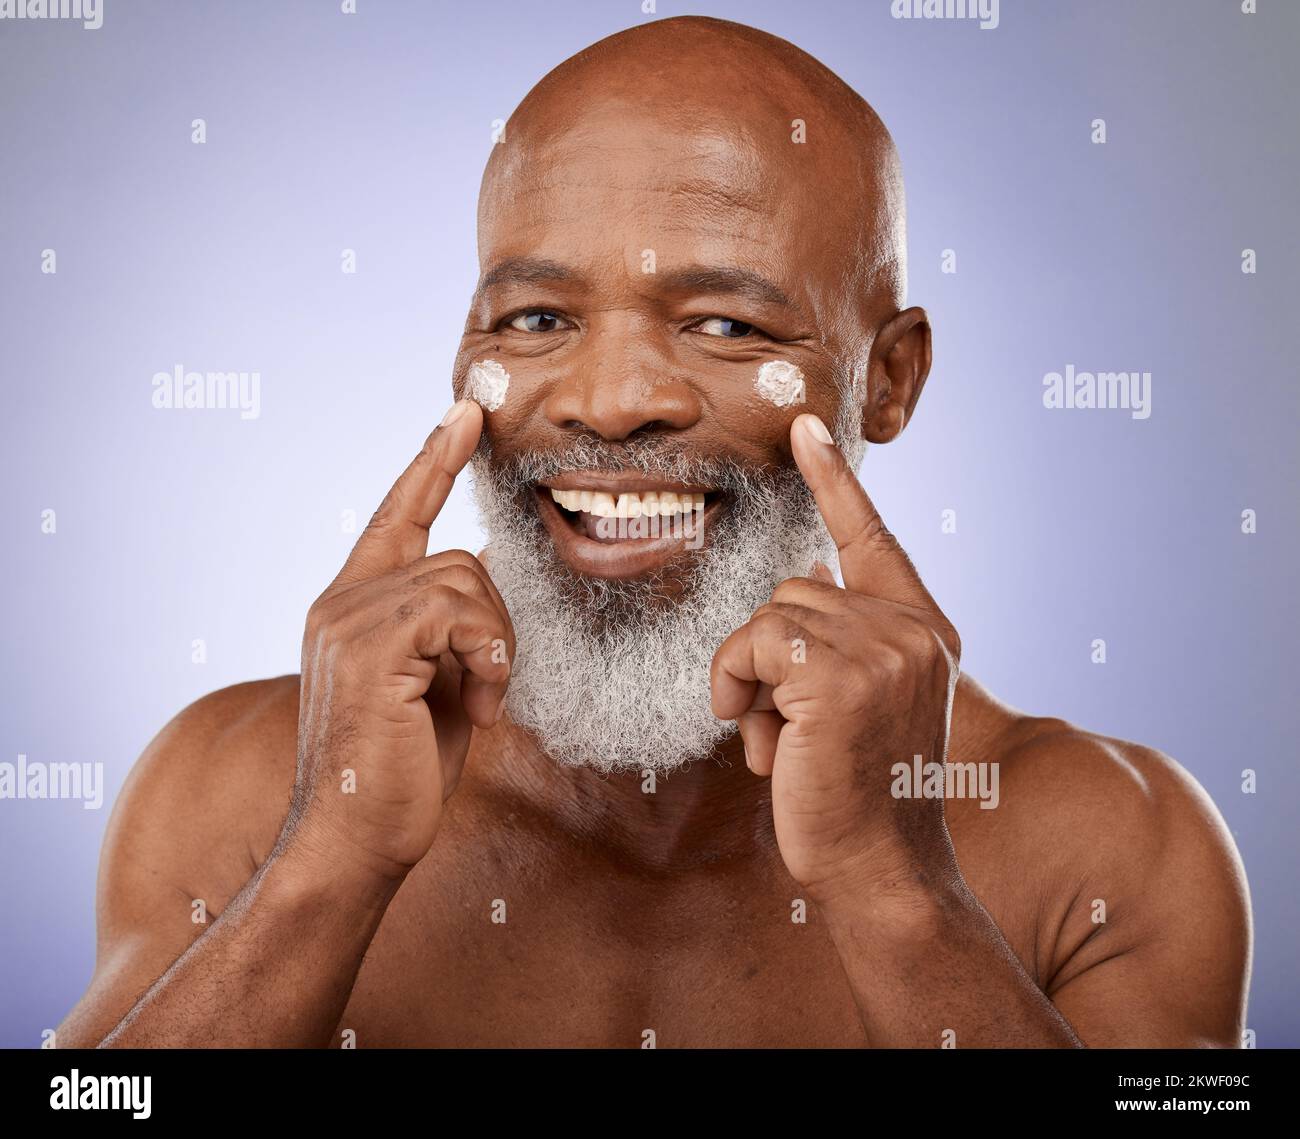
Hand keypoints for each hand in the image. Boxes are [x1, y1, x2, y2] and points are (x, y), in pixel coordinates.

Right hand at [288, 400, 513, 881]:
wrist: (354, 839)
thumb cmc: (399, 771)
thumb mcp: (433, 684)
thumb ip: (445, 629)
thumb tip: (481, 579)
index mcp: (352, 606)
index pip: (397, 514)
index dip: (432, 462)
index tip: (465, 412)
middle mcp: (339, 601)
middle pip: (455, 556)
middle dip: (494, 622)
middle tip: (484, 687)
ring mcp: (346, 618)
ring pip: (464, 580)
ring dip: (492, 647)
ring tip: (476, 702)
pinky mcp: (368, 643)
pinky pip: (460, 610)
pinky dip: (488, 658)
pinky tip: (474, 707)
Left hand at [710, 413, 961, 904]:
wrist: (880, 869)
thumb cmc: (857, 790)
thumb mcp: (861, 702)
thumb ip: (840, 640)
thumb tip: (802, 578)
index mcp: (924, 628)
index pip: (872, 537)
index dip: (835, 480)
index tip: (803, 428)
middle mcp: (914, 628)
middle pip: (794, 587)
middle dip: (770, 654)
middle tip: (790, 723)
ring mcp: (883, 647)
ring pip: (769, 618)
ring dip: (752, 679)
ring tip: (783, 740)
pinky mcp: (841, 674)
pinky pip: (753, 646)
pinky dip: (739, 688)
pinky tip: (769, 744)